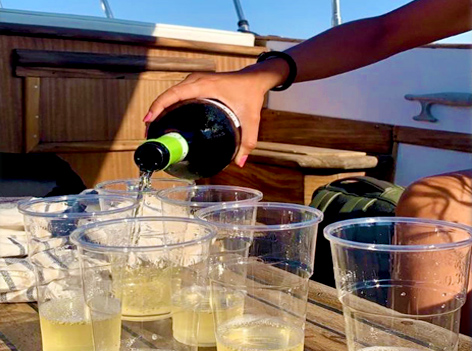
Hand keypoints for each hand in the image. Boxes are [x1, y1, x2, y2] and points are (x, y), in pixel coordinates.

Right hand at [144, 69, 269, 167]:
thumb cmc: (251, 94)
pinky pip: (176, 93)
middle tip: (149, 134)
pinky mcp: (195, 84)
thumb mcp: (251, 120)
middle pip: (167, 95)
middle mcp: (196, 80)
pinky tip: (165, 119)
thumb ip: (247, 142)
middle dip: (155, 112)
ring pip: (170, 94)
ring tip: (154, 128)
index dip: (158, 107)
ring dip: (159, 108)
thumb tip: (239, 163)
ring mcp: (194, 81)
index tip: (149, 121)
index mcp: (204, 85)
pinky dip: (168, 104)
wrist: (255, 79)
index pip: (174, 94)